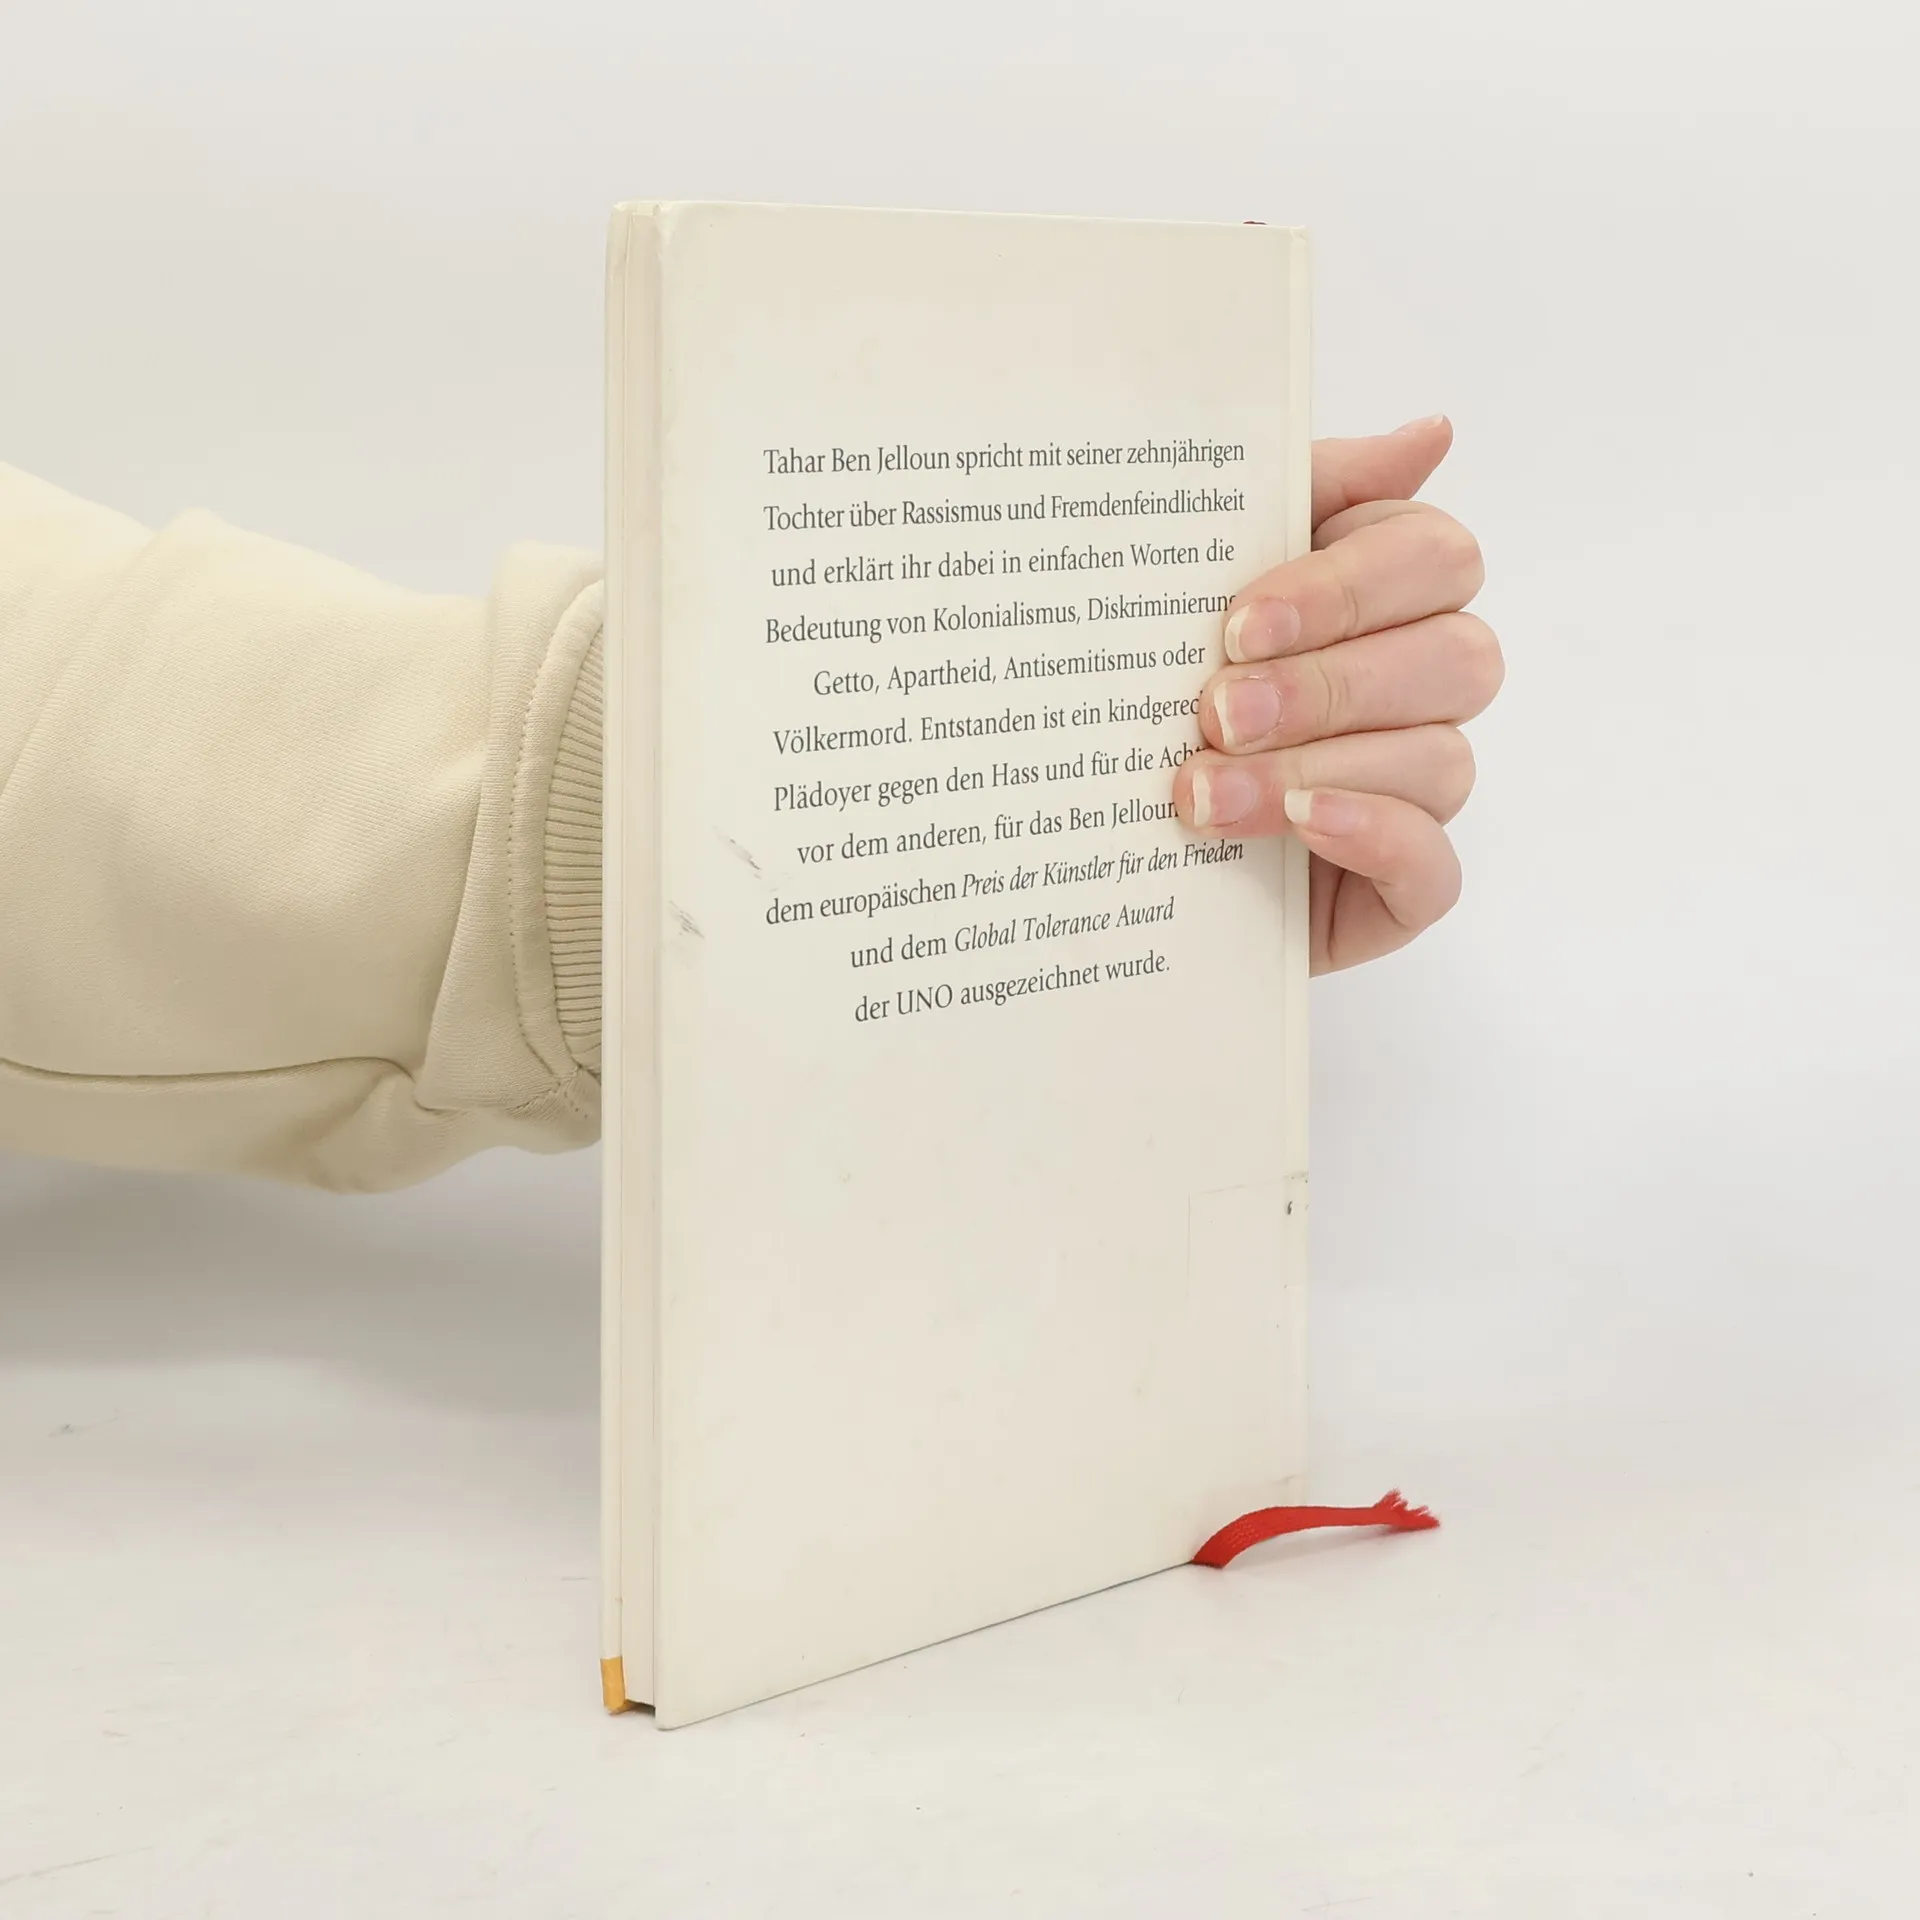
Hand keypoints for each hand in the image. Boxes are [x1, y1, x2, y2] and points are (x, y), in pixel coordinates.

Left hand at [1171, 416, 1501, 972]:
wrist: (1092, 840)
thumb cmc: (1152, 690)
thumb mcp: (1197, 579)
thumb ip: (1302, 495)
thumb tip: (1429, 432)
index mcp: (1385, 595)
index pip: (1432, 558)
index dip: (1347, 587)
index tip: (1239, 624)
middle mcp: (1419, 688)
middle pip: (1454, 657)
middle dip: (1328, 684)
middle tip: (1217, 713)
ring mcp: (1417, 790)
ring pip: (1436, 760)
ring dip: (1315, 768)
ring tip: (1205, 792)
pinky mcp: (1400, 888)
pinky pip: (1434, 864)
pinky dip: (1372, 835)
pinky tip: (1303, 825)